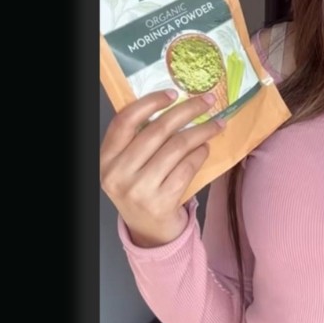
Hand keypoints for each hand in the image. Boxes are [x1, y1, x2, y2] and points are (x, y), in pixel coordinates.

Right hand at [100, 89, 226, 245]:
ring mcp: (139, 189)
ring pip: (177, 147)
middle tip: (207, 101)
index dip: (150, 103)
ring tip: (216, 125)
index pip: (124, 121)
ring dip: (202, 131)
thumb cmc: (142, 188)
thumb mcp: (130, 165)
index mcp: (107, 158)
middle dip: (187, 111)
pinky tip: (206, 148)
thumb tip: (175, 103)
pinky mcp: (161, 201)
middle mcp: (118, 173)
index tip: (173, 93)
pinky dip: (201, 153)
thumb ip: (141, 139)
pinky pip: (188, 167)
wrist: (149, 229)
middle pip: (157, 131)